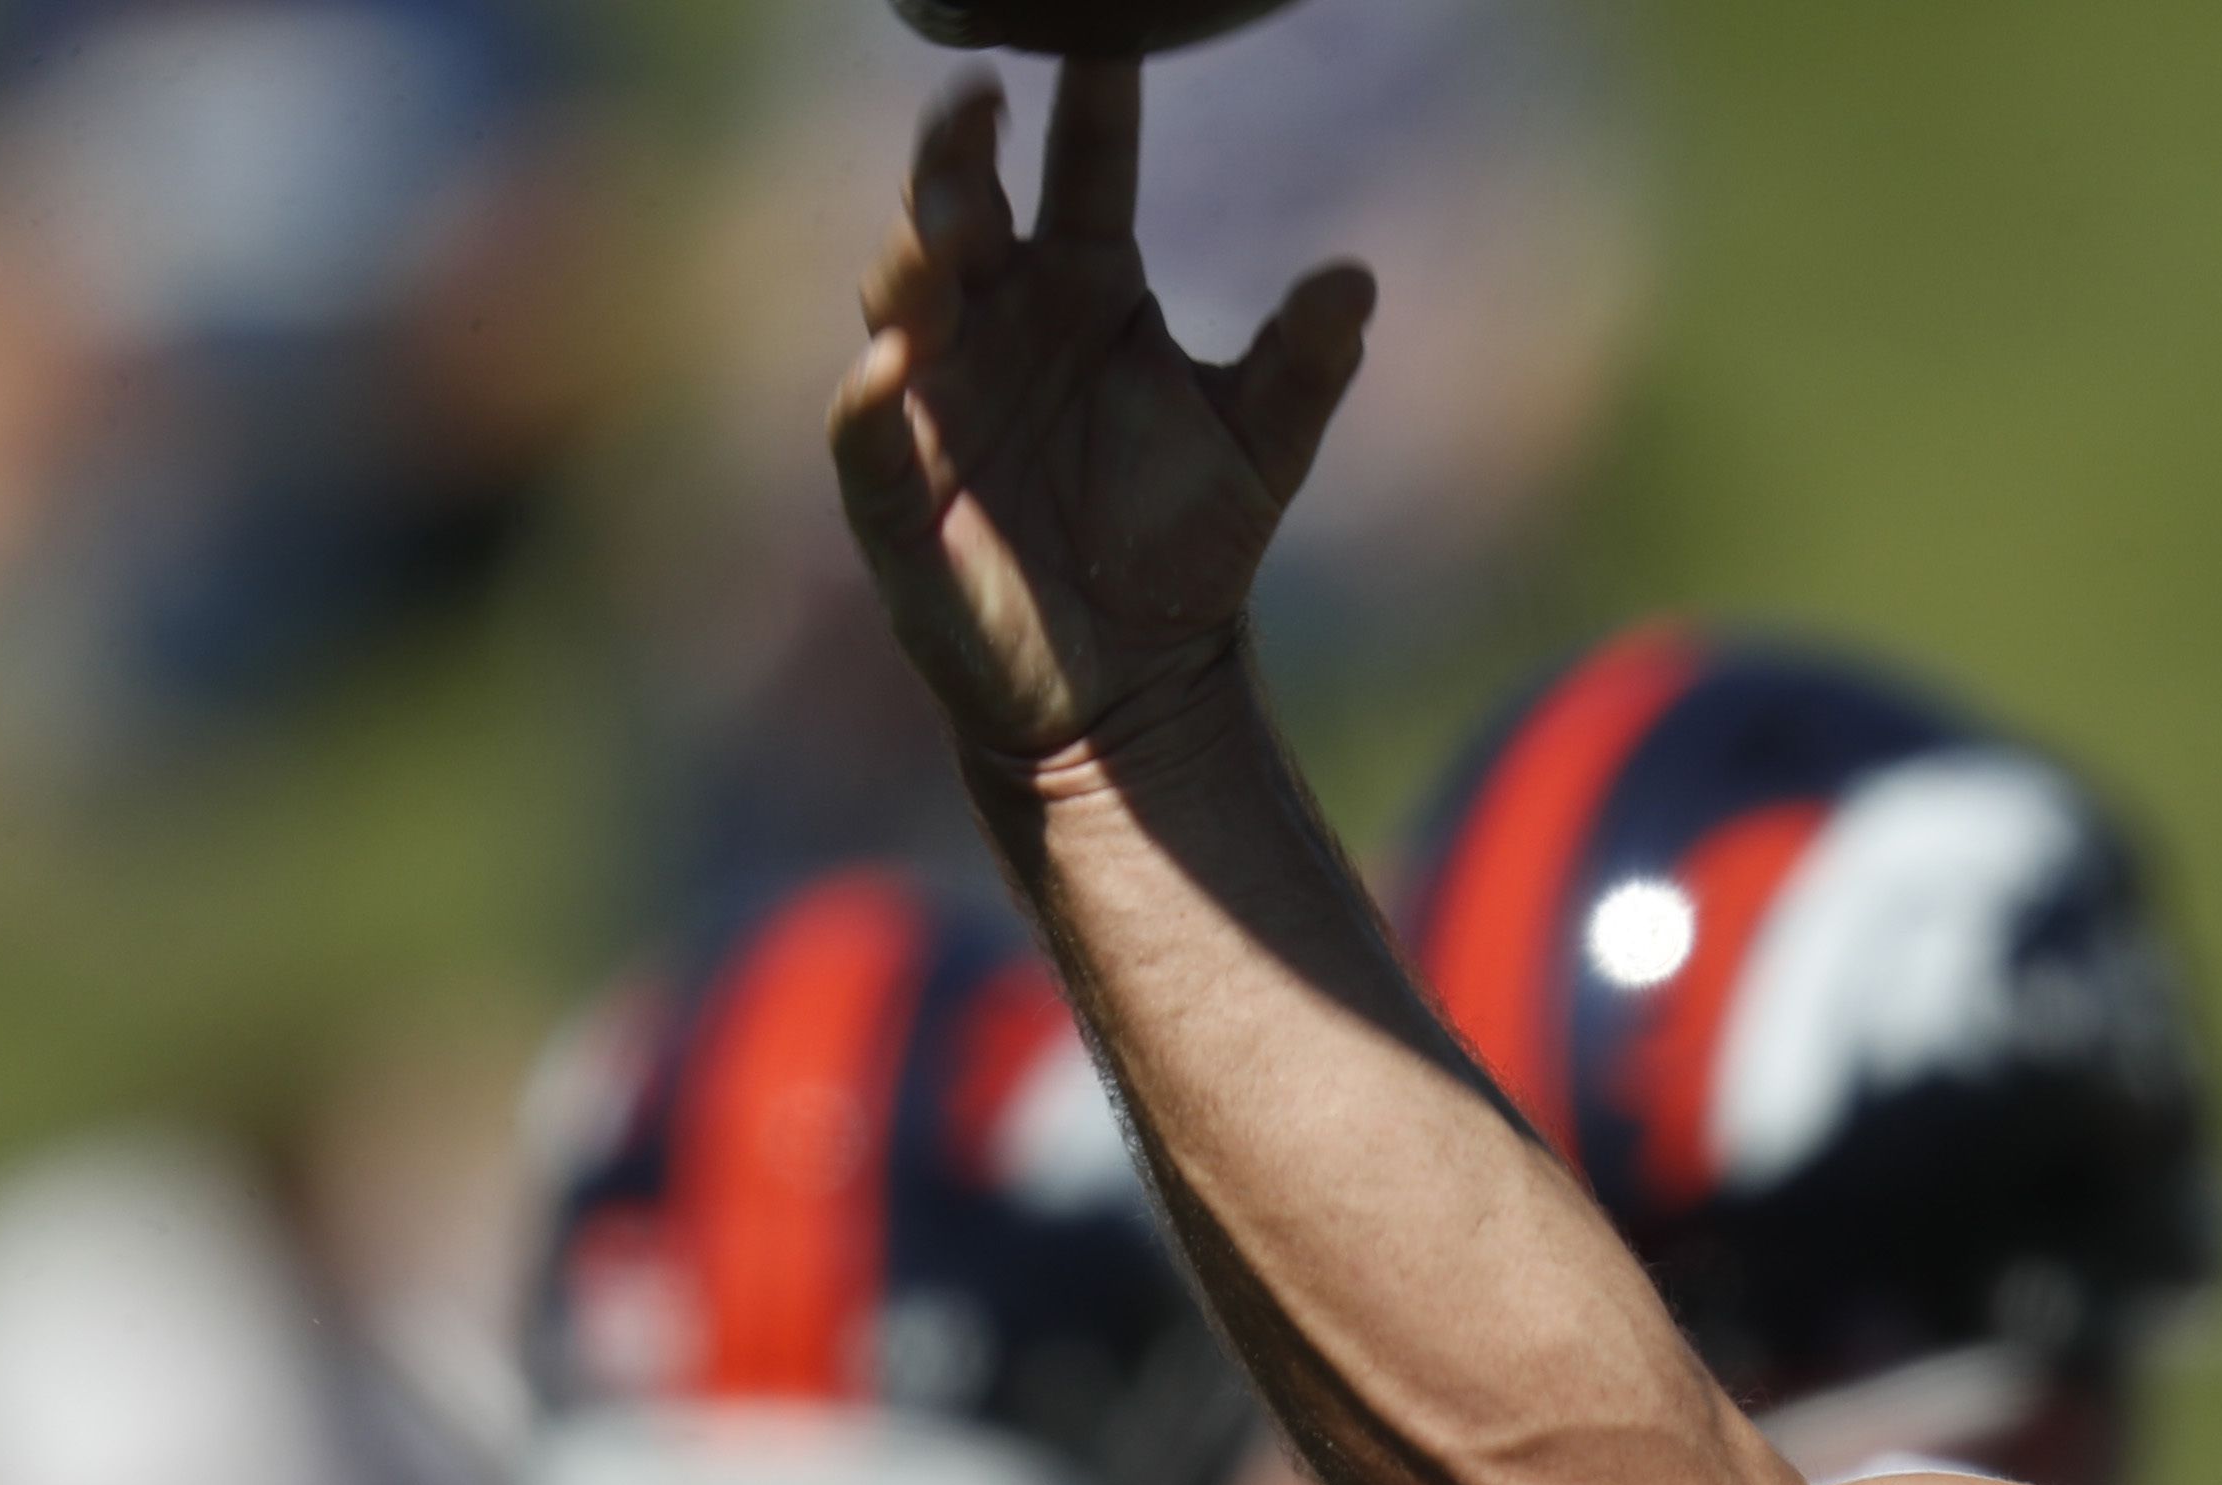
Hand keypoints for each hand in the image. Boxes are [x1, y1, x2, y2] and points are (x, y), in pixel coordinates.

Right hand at [831, 60, 1372, 761]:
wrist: (1134, 682)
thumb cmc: (1187, 542)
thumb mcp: (1263, 447)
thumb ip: (1305, 363)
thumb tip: (1355, 279)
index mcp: (1083, 281)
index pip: (1084, 164)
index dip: (1087, 93)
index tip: (1101, 25)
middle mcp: (997, 313)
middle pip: (964, 204)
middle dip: (962, 157)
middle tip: (980, 104)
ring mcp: (937, 391)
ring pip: (902, 293)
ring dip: (917, 255)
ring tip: (951, 227)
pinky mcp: (899, 485)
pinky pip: (867, 426)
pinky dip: (872, 391)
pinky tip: (894, 361)